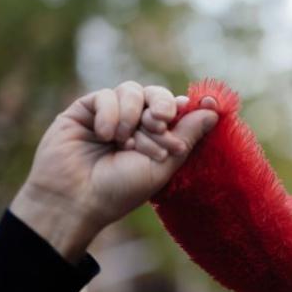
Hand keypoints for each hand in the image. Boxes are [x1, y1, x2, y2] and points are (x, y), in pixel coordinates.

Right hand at [10, 82, 217, 261]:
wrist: (77, 200)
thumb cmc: (120, 190)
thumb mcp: (163, 165)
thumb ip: (187, 135)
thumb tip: (214, 111)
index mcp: (155, 136)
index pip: (176, 109)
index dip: (190, 105)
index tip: (209, 102)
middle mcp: (134, 123)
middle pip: (157, 95)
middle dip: (163, 107)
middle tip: (161, 124)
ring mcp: (109, 115)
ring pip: (132, 91)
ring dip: (134, 115)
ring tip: (125, 142)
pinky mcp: (84, 111)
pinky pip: (105, 96)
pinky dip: (110, 114)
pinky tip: (105, 135)